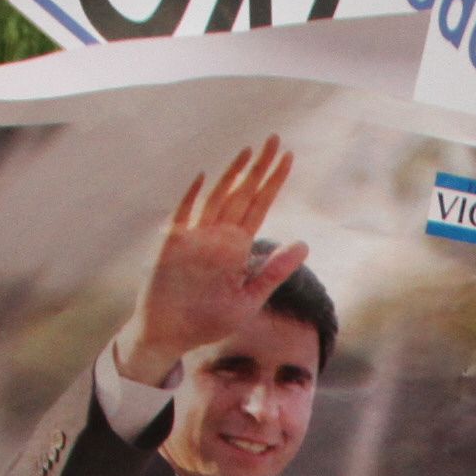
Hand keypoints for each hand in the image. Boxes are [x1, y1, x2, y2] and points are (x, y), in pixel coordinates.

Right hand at [120, 140, 307, 379]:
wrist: (171, 335)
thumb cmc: (208, 320)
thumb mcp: (248, 299)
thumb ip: (273, 273)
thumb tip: (304, 245)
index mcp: (236, 246)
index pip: (259, 206)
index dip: (273, 182)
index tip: (288, 158)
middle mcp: (217, 235)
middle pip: (242, 194)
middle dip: (258, 168)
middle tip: (275, 140)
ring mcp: (194, 237)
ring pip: (217, 198)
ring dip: (232, 175)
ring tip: (250, 152)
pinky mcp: (172, 244)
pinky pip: (183, 216)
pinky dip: (193, 197)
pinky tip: (206, 179)